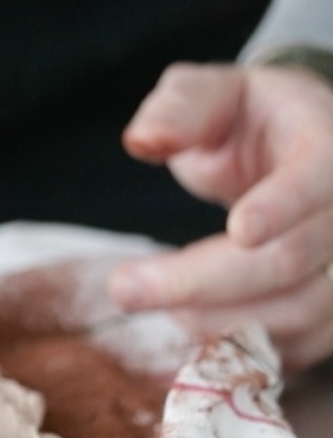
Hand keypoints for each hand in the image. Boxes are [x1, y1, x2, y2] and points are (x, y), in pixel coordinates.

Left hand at [110, 62, 332, 369]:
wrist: (301, 147)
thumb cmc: (249, 117)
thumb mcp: (212, 92)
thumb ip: (180, 107)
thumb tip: (143, 140)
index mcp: (331, 145)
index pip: (320, 178)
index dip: (283, 205)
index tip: (239, 231)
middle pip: (293, 260)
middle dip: (203, 281)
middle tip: (124, 288)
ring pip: (301, 312)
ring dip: (216, 320)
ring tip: (146, 301)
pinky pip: (303, 345)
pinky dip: (245, 345)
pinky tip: (188, 328)